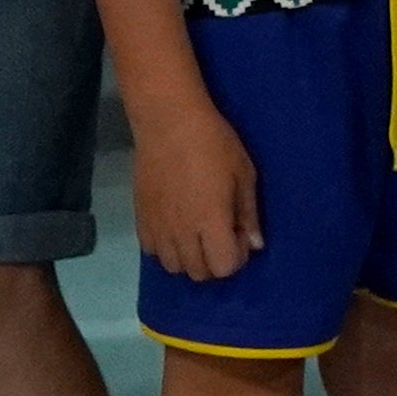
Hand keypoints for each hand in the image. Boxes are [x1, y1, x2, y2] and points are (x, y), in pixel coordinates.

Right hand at [128, 95, 262, 283]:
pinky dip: (166, 248)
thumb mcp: (244, 174)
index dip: (236, 257)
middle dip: (216, 261)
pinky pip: (151, 252)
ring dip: (190, 258)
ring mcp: (158, 227)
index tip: (239, 233)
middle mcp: (181, 232)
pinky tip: (175, 226)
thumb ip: (249, 214)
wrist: (168, 122)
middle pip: (198, 273)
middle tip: (221, 233)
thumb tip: (256, 245)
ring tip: (198, 232)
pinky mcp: (140, 218)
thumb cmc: (214, 143)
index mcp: (210, 222)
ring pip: (173, 267)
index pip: (223, 267)